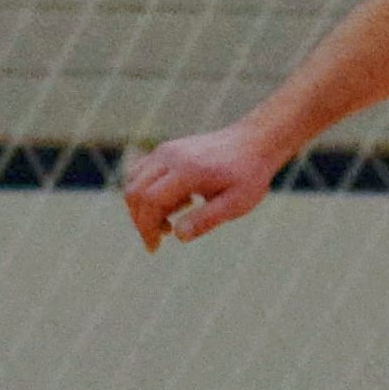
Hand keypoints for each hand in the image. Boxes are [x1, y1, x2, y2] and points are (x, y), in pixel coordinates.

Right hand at [123, 123, 284, 248]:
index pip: (151, 199)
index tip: (154, 247)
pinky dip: (146, 192)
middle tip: (159, 240)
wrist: (255, 142)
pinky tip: (176, 203)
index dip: (147, 226)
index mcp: (188, 170)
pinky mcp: (166, 150)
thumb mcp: (237, 203)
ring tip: (170, 222)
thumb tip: (179, 236)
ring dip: (142, 206)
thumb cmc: (249, 176)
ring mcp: (166, 150)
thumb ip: (207, 219)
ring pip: (133, 181)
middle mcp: (171, 156)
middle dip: (140, 220)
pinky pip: (141, 172)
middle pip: (135, 191)